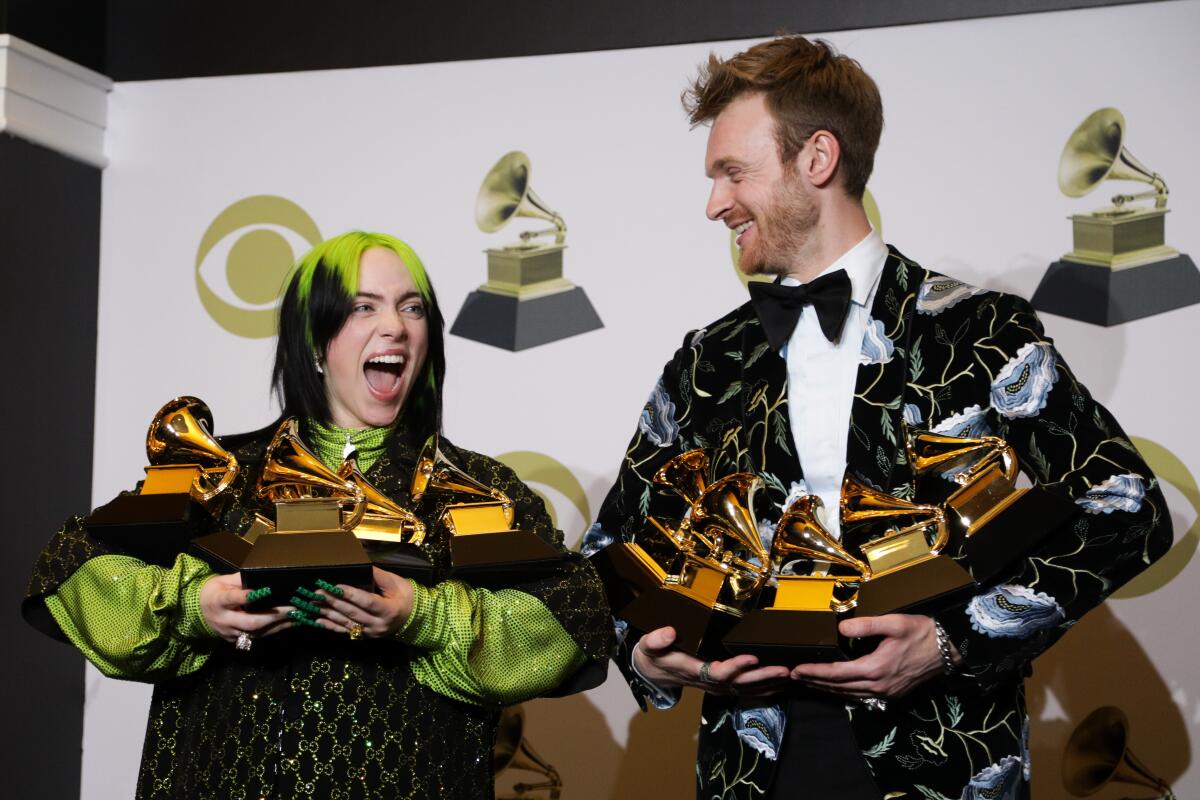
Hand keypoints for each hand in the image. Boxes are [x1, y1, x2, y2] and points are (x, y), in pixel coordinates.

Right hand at [199, 573, 292, 643]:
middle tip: (292, 609)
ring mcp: (229, 632)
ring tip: (296, 617)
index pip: (231, 599)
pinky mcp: (234, 640)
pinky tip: (287, 624)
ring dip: (277, 626)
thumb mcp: (223, 580)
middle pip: (249, 622)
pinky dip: (272, 631)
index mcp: (217, 601)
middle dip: (272, 616)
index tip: (261, 592)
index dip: (245, 597)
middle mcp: (224, 619)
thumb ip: (241, 580)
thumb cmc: (214, 591)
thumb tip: (262, 576)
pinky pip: (255, 637)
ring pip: (255, 633)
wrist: (197, 611)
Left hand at [315, 567, 413, 638]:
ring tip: (313, 604)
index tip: (335, 586)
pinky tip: (318, 620)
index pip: (367, 602)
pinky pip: (346, 631)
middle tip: (317, 593)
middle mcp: (379, 624)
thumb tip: (360, 564)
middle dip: (333, 602)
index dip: (350, 594)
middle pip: (353, 613)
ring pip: (346, 623)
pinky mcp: (365, 636)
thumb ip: (377, 575)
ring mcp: (371, 633)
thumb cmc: (406, 596)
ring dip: (328, 613)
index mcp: (389, 610)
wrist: (414, 617)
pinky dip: (331, 626)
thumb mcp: (395, 583)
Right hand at [633, 626, 789, 695]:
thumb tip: (669, 631)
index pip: (717, 672)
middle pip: (738, 684)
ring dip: (768, 683)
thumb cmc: (653, 656)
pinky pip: (745, 690)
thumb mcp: (648, 646)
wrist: (653, 673)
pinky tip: (780, 684)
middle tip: (784, 669)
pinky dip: (764, 688)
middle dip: (762, 677)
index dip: (735, 667)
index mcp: (692, 671)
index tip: (752, 657)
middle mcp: (708, 682)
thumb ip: (656, 639)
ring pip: (745, 689)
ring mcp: (716, 686)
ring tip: (790, 675)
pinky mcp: (722, 686)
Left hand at [790, 614, 948, 699]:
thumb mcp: (893, 623)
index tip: (796, 669)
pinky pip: (862, 696)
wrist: (949, 649)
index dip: (815, 671)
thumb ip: (865, 625)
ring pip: (849, 694)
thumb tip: (841, 628)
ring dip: (828, 688)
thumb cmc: (921, 633)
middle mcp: (879, 685)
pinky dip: (844, 692)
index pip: (837, 673)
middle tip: (795, 676)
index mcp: (876, 668)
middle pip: (839, 687)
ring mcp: (886, 693)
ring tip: (810, 682)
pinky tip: (837, 687)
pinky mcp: (892, 693)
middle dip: (815, 681)